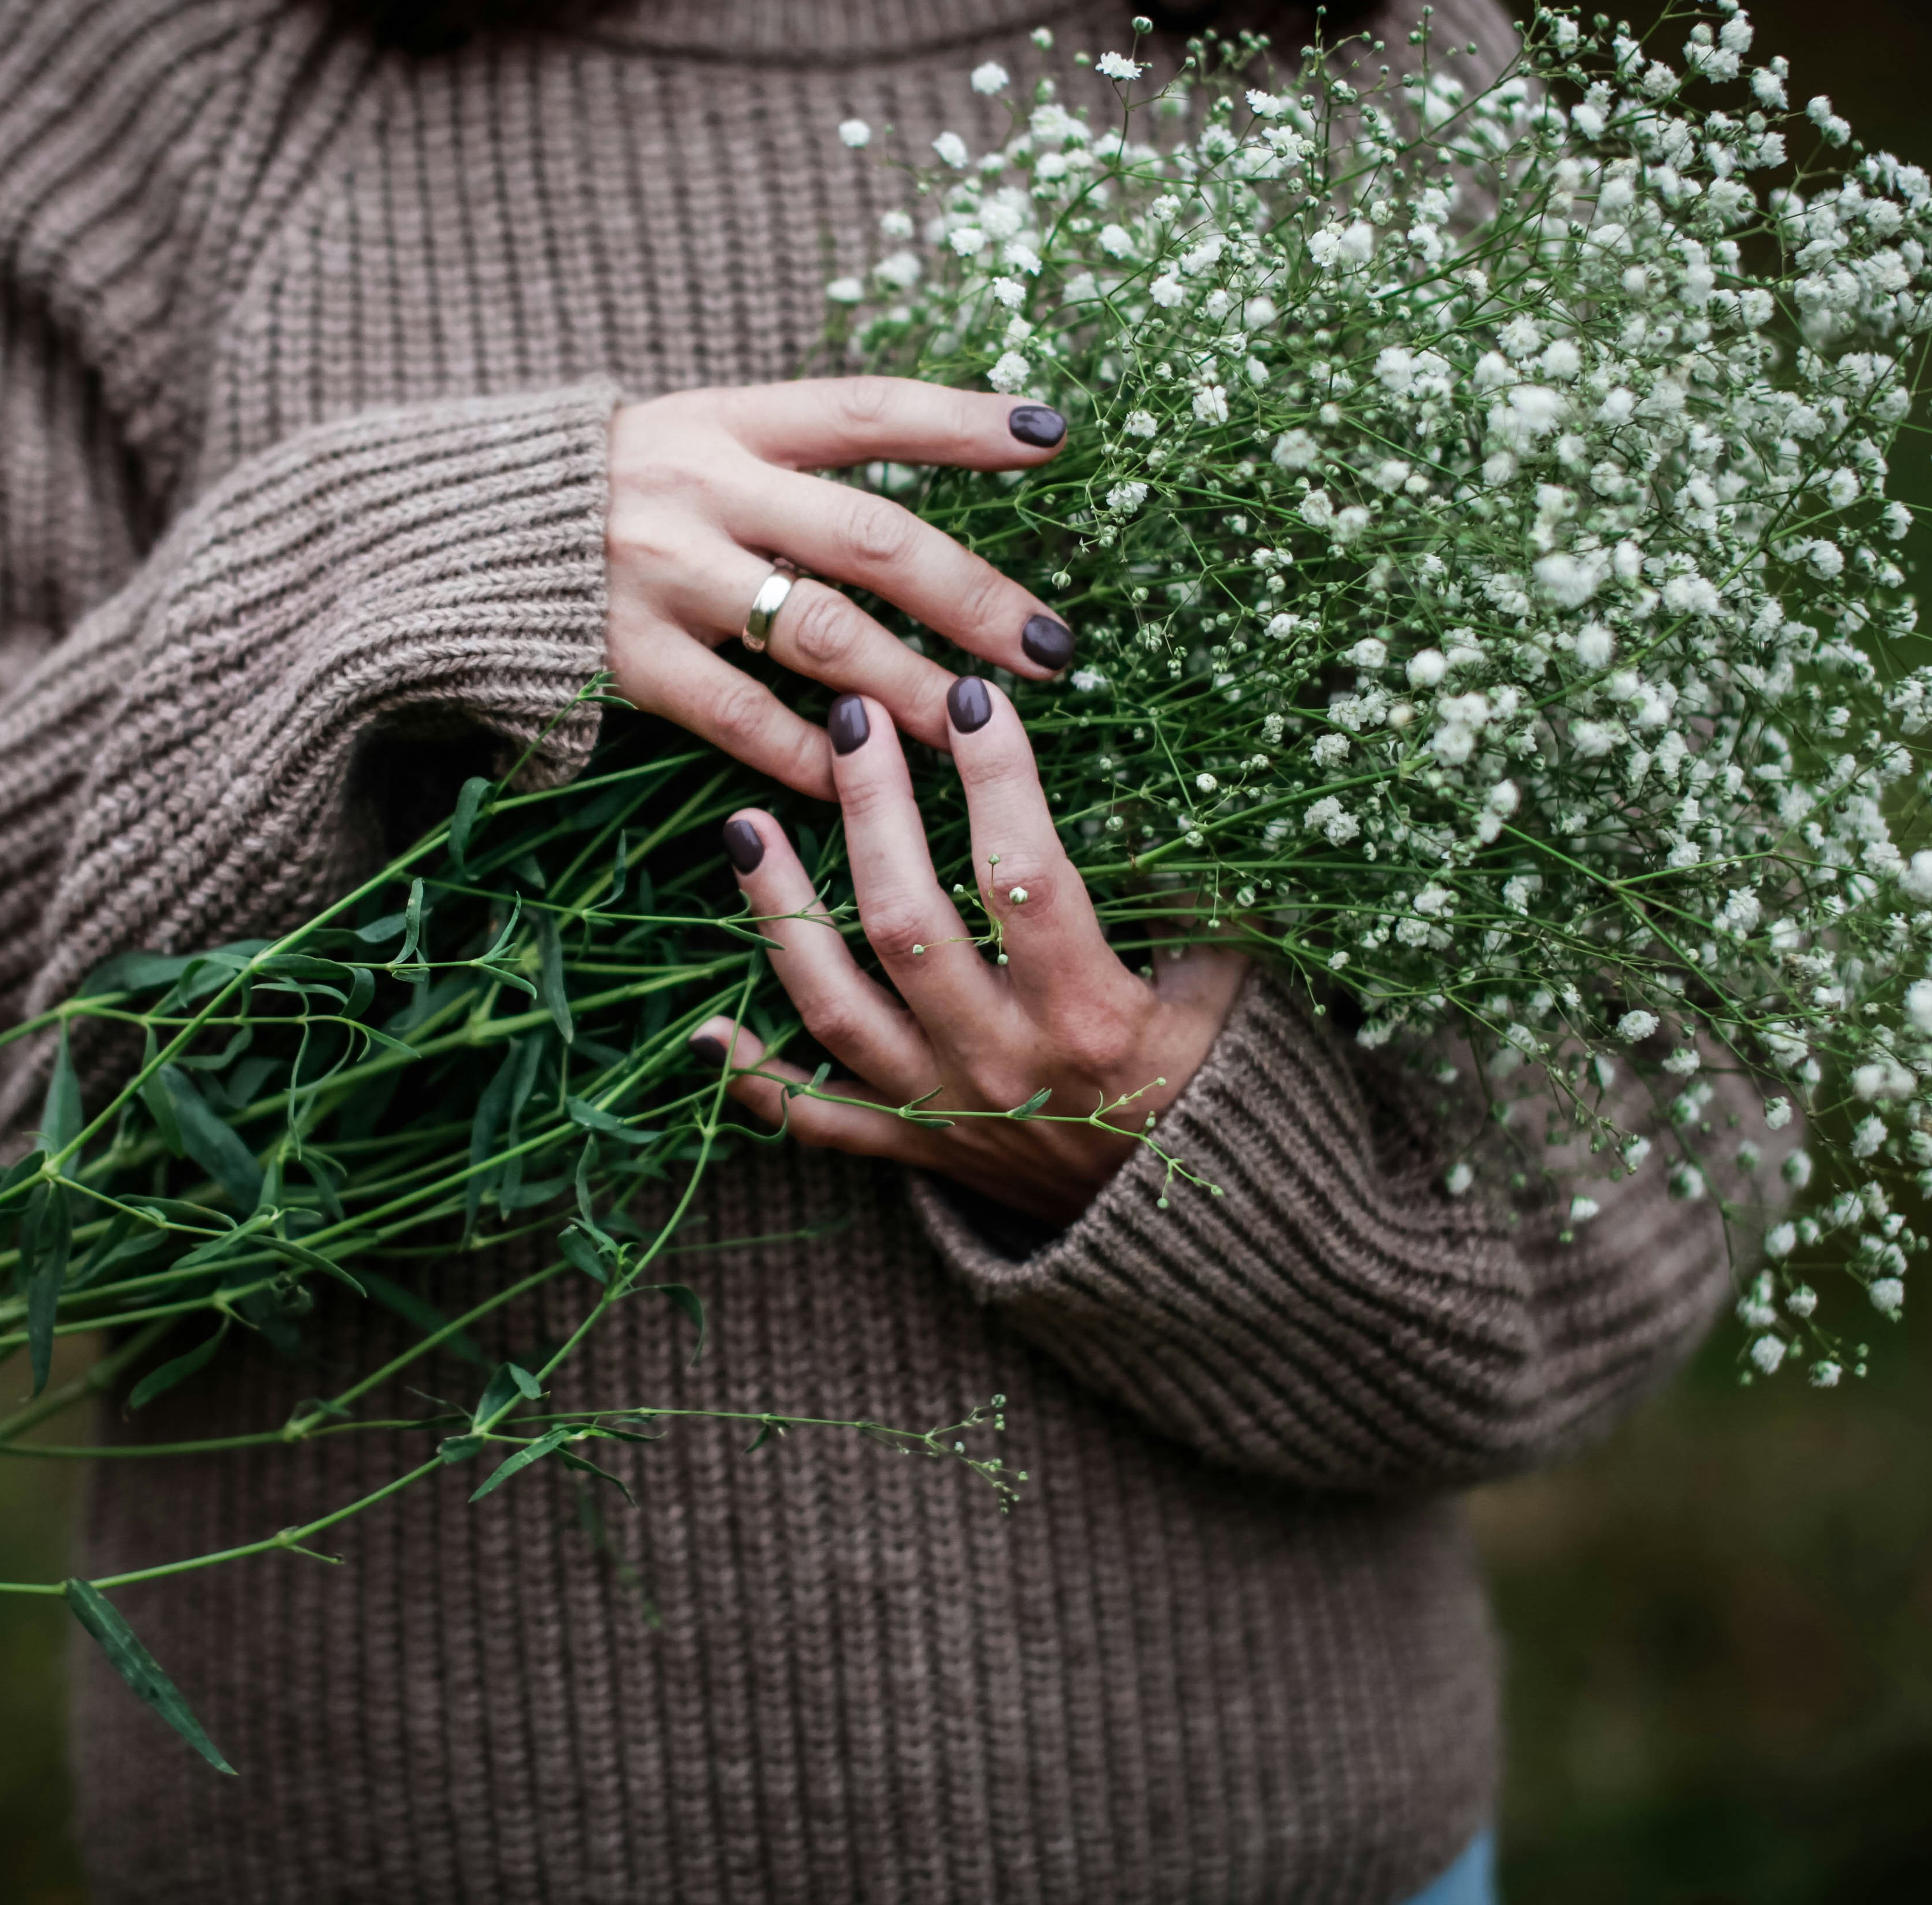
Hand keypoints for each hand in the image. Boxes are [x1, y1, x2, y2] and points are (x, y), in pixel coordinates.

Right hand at [604, 378, 1080, 798]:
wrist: (451, 532)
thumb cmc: (612, 491)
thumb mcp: (695, 439)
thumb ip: (796, 466)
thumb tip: (932, 491)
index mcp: (729, 420)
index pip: (866, 408)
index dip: (961, 421)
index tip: (1052, 436)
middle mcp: (704, 488)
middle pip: (868, 537)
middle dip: (970, 595)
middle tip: (1050, 646)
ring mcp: (663, 574)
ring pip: (819, 635)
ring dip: (911, 684)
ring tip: (979, 722)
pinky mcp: (628, 656)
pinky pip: (741, 716)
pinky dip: (811, 753)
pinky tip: (868, 779)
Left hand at [688, 680, 1250, 1226]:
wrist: (1178, 1234)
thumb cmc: (1206, 1087)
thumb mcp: (1226, 995)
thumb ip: (1197, 904)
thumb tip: (1176, 798)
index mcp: (1088, 1014)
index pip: (1026, 877)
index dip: (996, 781)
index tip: (970, 697)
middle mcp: (1002, 1060)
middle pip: (909, 922)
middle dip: (872, 811)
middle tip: (848, 720)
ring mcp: (944, 1108)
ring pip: (837, 1005)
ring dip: (783, 914)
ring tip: (743, 826)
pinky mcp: (914, 1147)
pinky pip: (818, 1118)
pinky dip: (759, 1077)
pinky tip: (705, 1027)